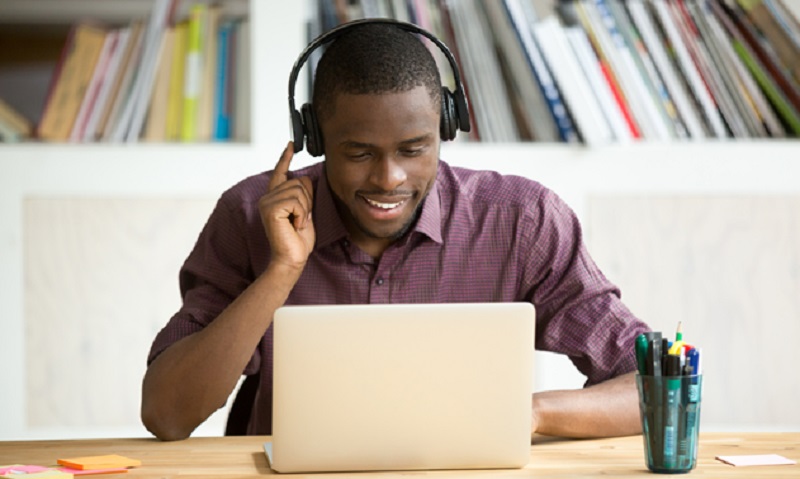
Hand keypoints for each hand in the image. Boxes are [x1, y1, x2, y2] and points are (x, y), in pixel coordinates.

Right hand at [258, 141, 315, 273]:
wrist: (292, 258)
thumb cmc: (298, 239)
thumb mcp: (305, 212)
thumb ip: (303, 195)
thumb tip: (305, 178)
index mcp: (274, 197)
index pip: (280, 172)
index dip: (285, 158)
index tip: (291, 144)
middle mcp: (267, 197)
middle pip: (298, 182)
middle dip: (307, 201)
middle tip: (300, 220)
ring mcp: (267, 202)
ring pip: (298, 191)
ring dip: (305, 209)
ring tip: (297, 223)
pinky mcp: (270, 208)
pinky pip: (296, 201)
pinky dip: (301, 214)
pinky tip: (295, 225)